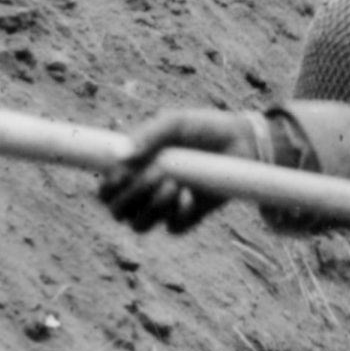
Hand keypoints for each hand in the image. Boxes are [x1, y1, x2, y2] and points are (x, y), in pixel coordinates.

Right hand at [102, 108, 267, 233]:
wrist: (243, 141)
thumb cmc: (204, 129)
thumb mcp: (176, 123)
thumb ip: (148, 134)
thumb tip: (120, 156)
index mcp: (133, 168)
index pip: (106, 190)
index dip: (106, 189)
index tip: (122, 176)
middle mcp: (144, 191)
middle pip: (117, 211)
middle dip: (130, 197)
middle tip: (154, 176)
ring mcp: (166, 206)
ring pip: (140, 224)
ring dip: (152, 206)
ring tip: (173, 184)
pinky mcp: (189, 216)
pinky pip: (173, 228)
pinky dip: (178, 214)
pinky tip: (190, 195)